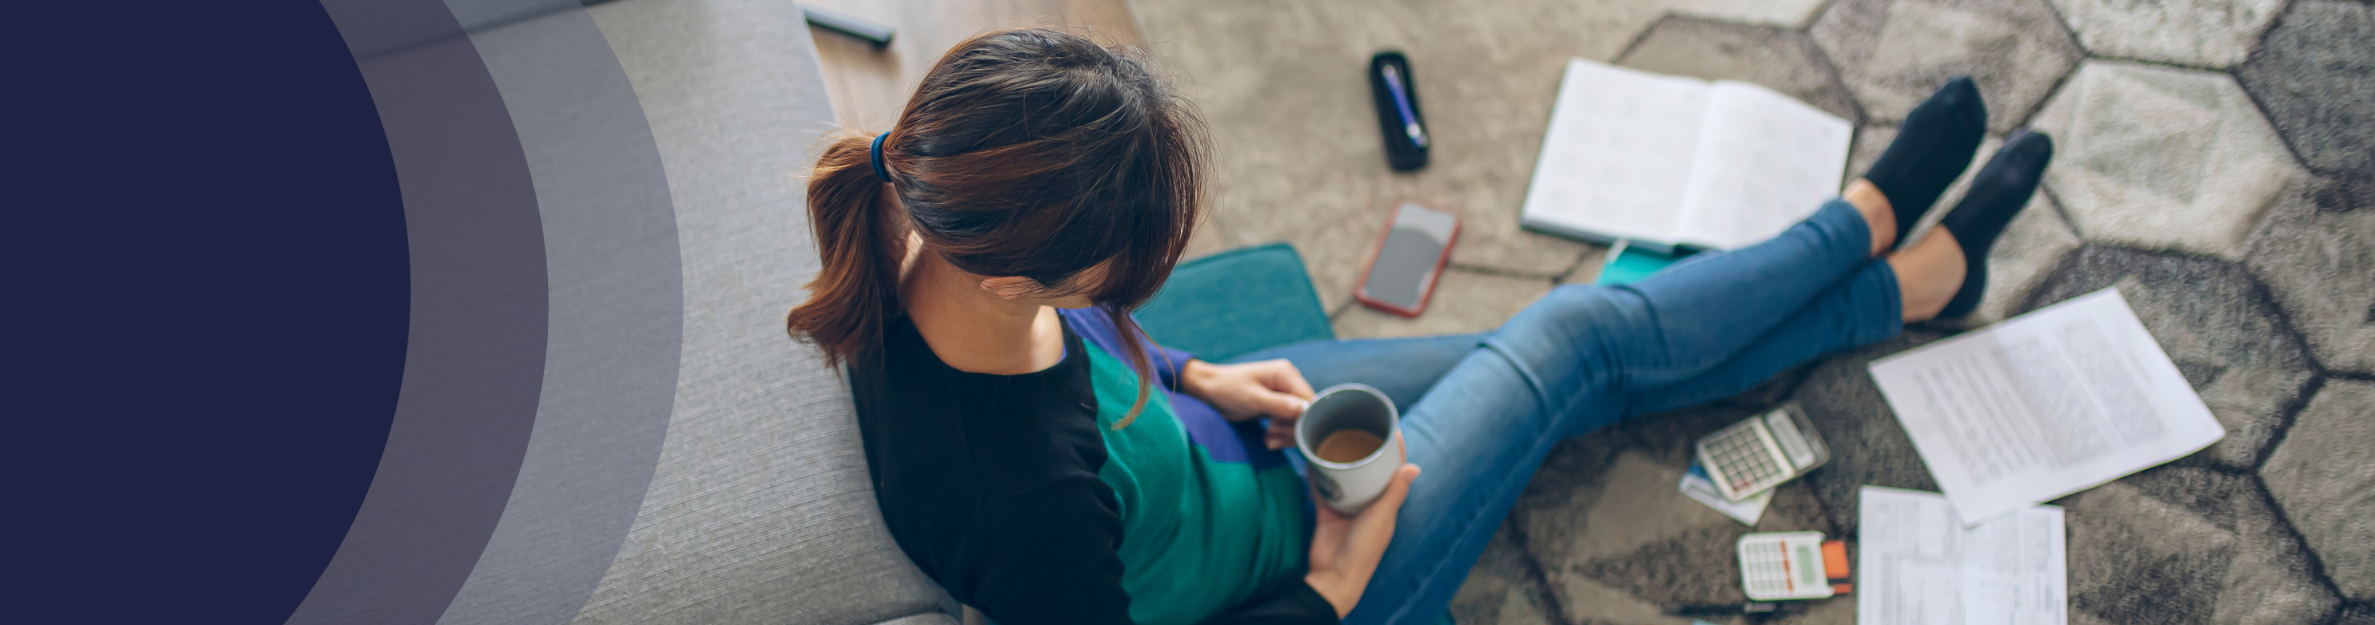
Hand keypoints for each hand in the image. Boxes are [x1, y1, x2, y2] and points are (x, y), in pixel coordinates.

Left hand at [1179, 359, 1313, 449]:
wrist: (1206, 391)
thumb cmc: (1227, 389)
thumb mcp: (1252, 399)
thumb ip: (1279, 404)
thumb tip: (1305, 409)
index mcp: (1286, 373)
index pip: (1309, 399)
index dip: (1303, 419)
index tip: (1286, 431)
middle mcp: (1288, 381)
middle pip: (1305, 412)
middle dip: (1291, 429)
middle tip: (1272, 437)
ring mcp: (1282, 394)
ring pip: (1297, 420)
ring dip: (1284, 434)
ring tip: (1269, 440)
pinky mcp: (1276, 405)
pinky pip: (1286, 422)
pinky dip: (1279, 433)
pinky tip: (1268, 440)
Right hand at [1303, 437, 1418, 617]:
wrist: (1333, 576)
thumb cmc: (1363, 550)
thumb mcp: (1382, 518)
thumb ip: (1395, 493)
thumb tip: (1415, 467)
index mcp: (1386, 507)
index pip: (1393, 474)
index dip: (1394, 453)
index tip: (1390, 429)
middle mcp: (1368, 506)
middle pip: (1368, 474)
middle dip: (1365, 453)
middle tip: (1359, 428)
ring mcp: (1346, 510)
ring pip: (1345, 480)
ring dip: (1342, 463)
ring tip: (1336, 437)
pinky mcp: (1326, 514)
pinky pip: (1322, 490)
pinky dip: (1318, 476)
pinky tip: (1313, 458)